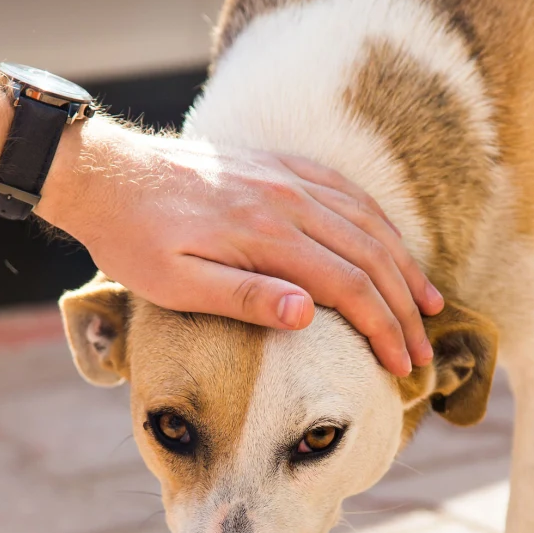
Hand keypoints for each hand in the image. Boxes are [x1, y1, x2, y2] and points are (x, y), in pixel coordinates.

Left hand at [39, 118, 442, 376]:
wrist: (104, 175)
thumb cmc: (135, 239)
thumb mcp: (177, 284)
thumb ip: (244, 297)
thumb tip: (308, 315)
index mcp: (267, 235)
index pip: (349, 287)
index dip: (383, 329)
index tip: (401, 365)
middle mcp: (288, 201)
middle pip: (371, 256)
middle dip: (406, 308)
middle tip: (425, 351)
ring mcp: (286, 178)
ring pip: (367, 222)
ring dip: (404, 265)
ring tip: (428, 304)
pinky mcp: (278, 167)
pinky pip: (345, 192)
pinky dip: (378, 223)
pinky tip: (390, 244)